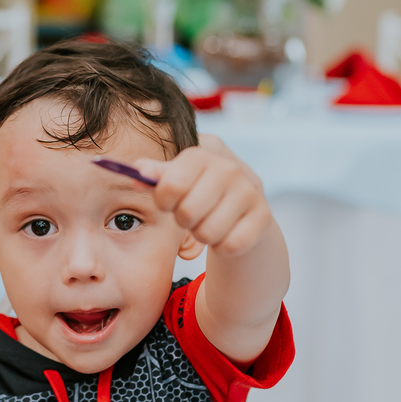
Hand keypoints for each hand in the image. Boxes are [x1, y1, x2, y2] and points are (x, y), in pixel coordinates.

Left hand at [134, 134, 272, 258]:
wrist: (242, 208)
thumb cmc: (201, 192)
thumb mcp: (177, 180)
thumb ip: (156, 176)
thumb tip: (137, 173)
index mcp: (202, 155)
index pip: (171, 184)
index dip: (163, 200)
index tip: (168, 202)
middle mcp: (229, 169)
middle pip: (187, 212)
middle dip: (184, 220)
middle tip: (192, 214)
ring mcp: (249, 192)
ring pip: (208, 233)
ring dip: (203, 235)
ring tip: (210, 221)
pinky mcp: (263, 216)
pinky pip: (230, 245)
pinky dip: (223, 246)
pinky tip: (227, 231)